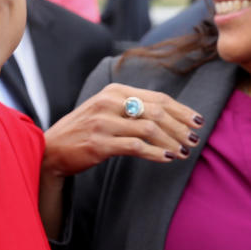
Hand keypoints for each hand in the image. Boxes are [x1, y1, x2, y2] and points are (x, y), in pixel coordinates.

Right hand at [43, 84, 204, 180]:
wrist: (52, 148)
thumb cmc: (85, 130)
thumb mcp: (106, 109)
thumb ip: (132, 106)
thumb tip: (170, 114)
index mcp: (115, 91)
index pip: (157, 97)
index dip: (181, 109)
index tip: (198, 120)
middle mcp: (109, 102)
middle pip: (157, 111)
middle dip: (181, 126)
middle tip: (195, 139)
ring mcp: (103, 122)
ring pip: (149, 129)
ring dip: (172, 141)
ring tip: (184, 151)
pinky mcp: (99, 143)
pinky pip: (136, 147)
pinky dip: (157, 153)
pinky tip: (168, 158)